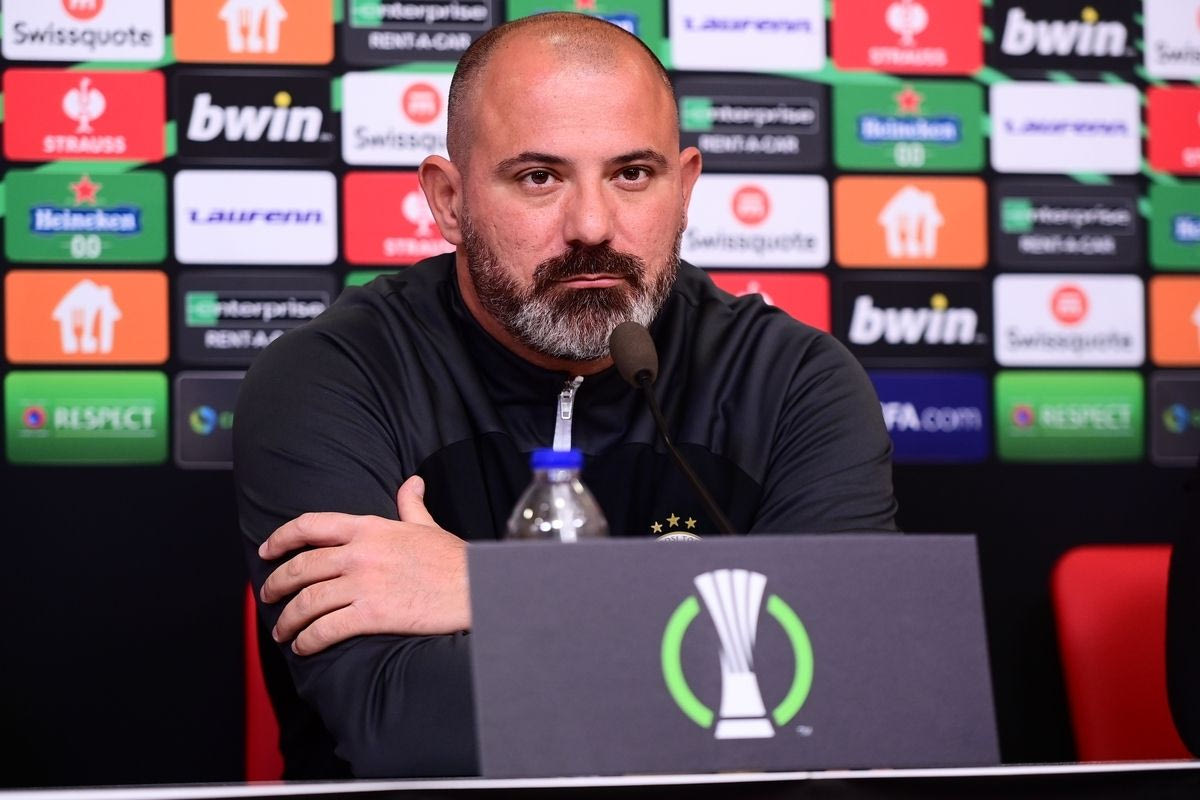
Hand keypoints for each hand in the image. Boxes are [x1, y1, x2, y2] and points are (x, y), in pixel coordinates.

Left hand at [259, 475, 470, 655]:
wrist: (477, 588)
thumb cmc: (454, 560)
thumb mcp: (427, 526)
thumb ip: (410, 505)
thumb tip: (411, 483)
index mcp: (370, 528)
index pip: (311, 525)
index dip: (281, 538)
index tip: (267, 551)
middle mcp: (360, 553)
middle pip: (301, 567)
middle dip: (276, 584)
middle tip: (269, 597)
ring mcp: (364, 584)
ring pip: (307, 602)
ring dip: (288, 620)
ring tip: (283, 631)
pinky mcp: (372, 615)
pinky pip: (326, 629)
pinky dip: (308, 640)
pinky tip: (304, 646)